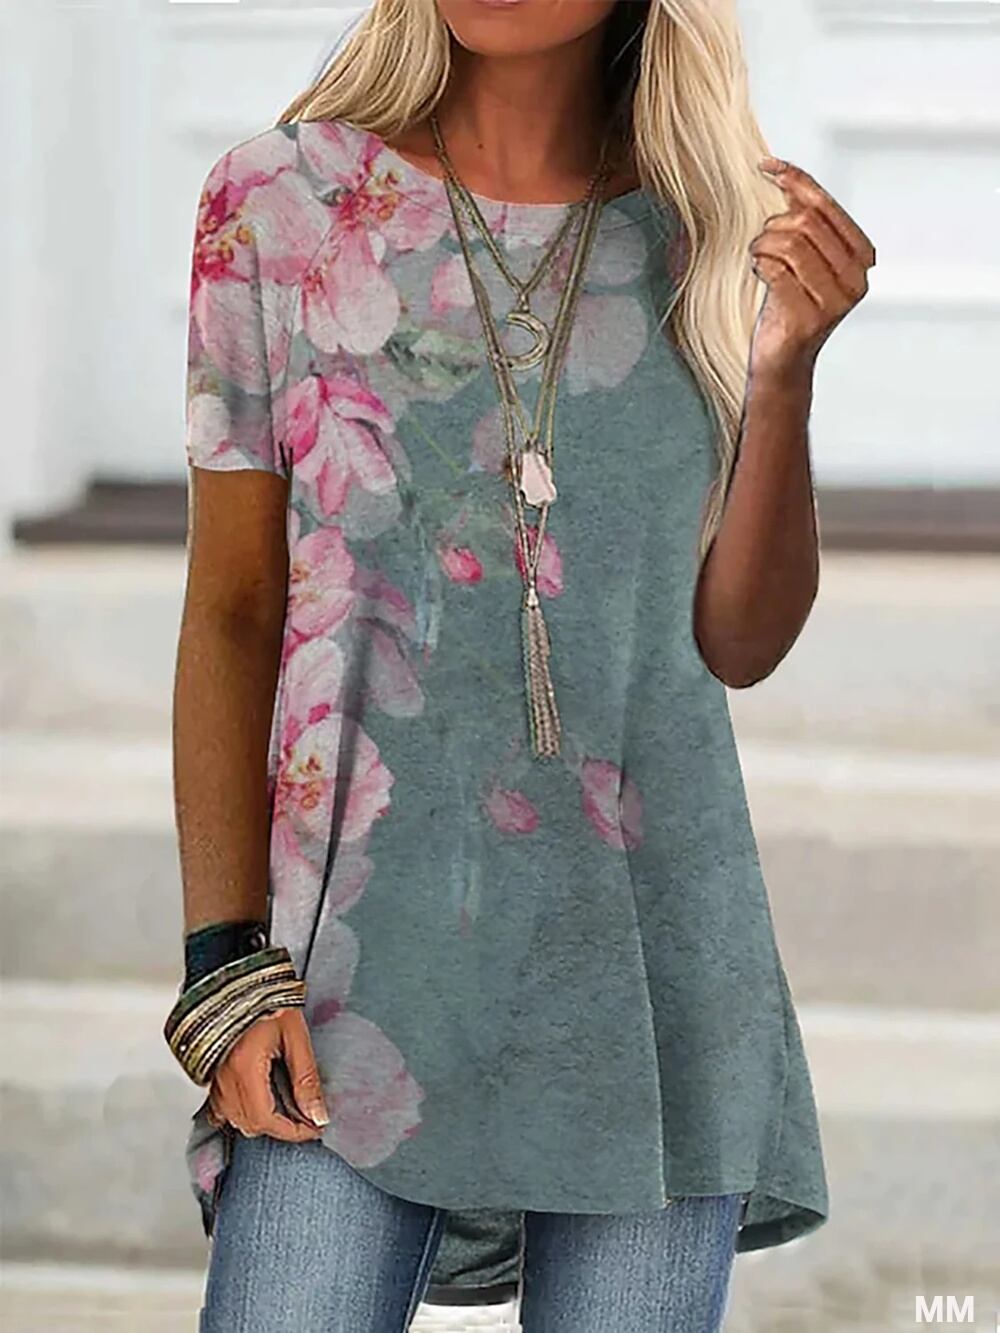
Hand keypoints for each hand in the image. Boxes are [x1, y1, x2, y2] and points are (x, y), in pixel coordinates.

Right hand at [205, 1007, 329, 1141]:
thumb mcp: (295, 1036)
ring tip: (288, 1108)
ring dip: (263, 1121)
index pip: (267, 1120)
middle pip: (250, 1125)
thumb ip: (306, 1079)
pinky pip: (221, 1109)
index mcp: (244, 1068)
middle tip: (306, 1117)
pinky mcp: (211, 1073)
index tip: (314, 1128)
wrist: (238, 979)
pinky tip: (261, 1101)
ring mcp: (214, 1077)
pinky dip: (242, 1112)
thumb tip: (318, 1114)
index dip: (293, 1131)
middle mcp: (224, 1078)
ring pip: (235, 1120)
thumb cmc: (267, 1000)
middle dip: (281, 1128)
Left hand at [748, 157, 875, 379]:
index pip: (825, 205)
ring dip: (763, 245)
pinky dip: (760, 266)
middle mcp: (857, 278)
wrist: (784, 359)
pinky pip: (776, 272)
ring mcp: (836, 301)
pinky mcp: (810, 319)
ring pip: (790, 244)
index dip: (795, 180)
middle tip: (761, 243)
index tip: (765, 165)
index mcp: (862, 256)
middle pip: (806, 222)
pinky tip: (759, 273)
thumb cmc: (790, 303)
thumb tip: (782, 170)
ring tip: (758, 258)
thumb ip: (802, 216)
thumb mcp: (802, 256)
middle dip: (773, 225)